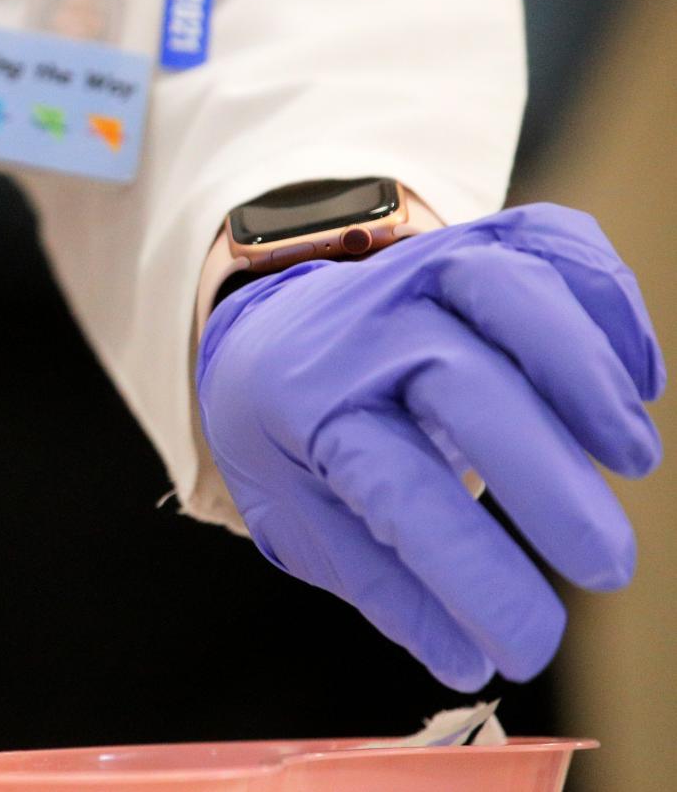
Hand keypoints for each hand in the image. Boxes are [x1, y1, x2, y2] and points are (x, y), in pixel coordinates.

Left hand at [197, 203, 664, 689]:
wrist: (265, 325)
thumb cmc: (290, 434)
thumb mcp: (297, 513)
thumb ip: (378, 583)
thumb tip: (467, 662)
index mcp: (303, 409)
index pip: (396, 493)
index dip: (472, 575)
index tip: (528, 649)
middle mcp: (360, 331)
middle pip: (463, 384)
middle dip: (545, 479)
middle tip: (607, 567)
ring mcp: (416, 271)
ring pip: (508, 285)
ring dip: (583, 373)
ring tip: (632, 460)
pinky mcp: (472, 240)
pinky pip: (548, 240)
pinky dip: (609, 297)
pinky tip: (637, 378)